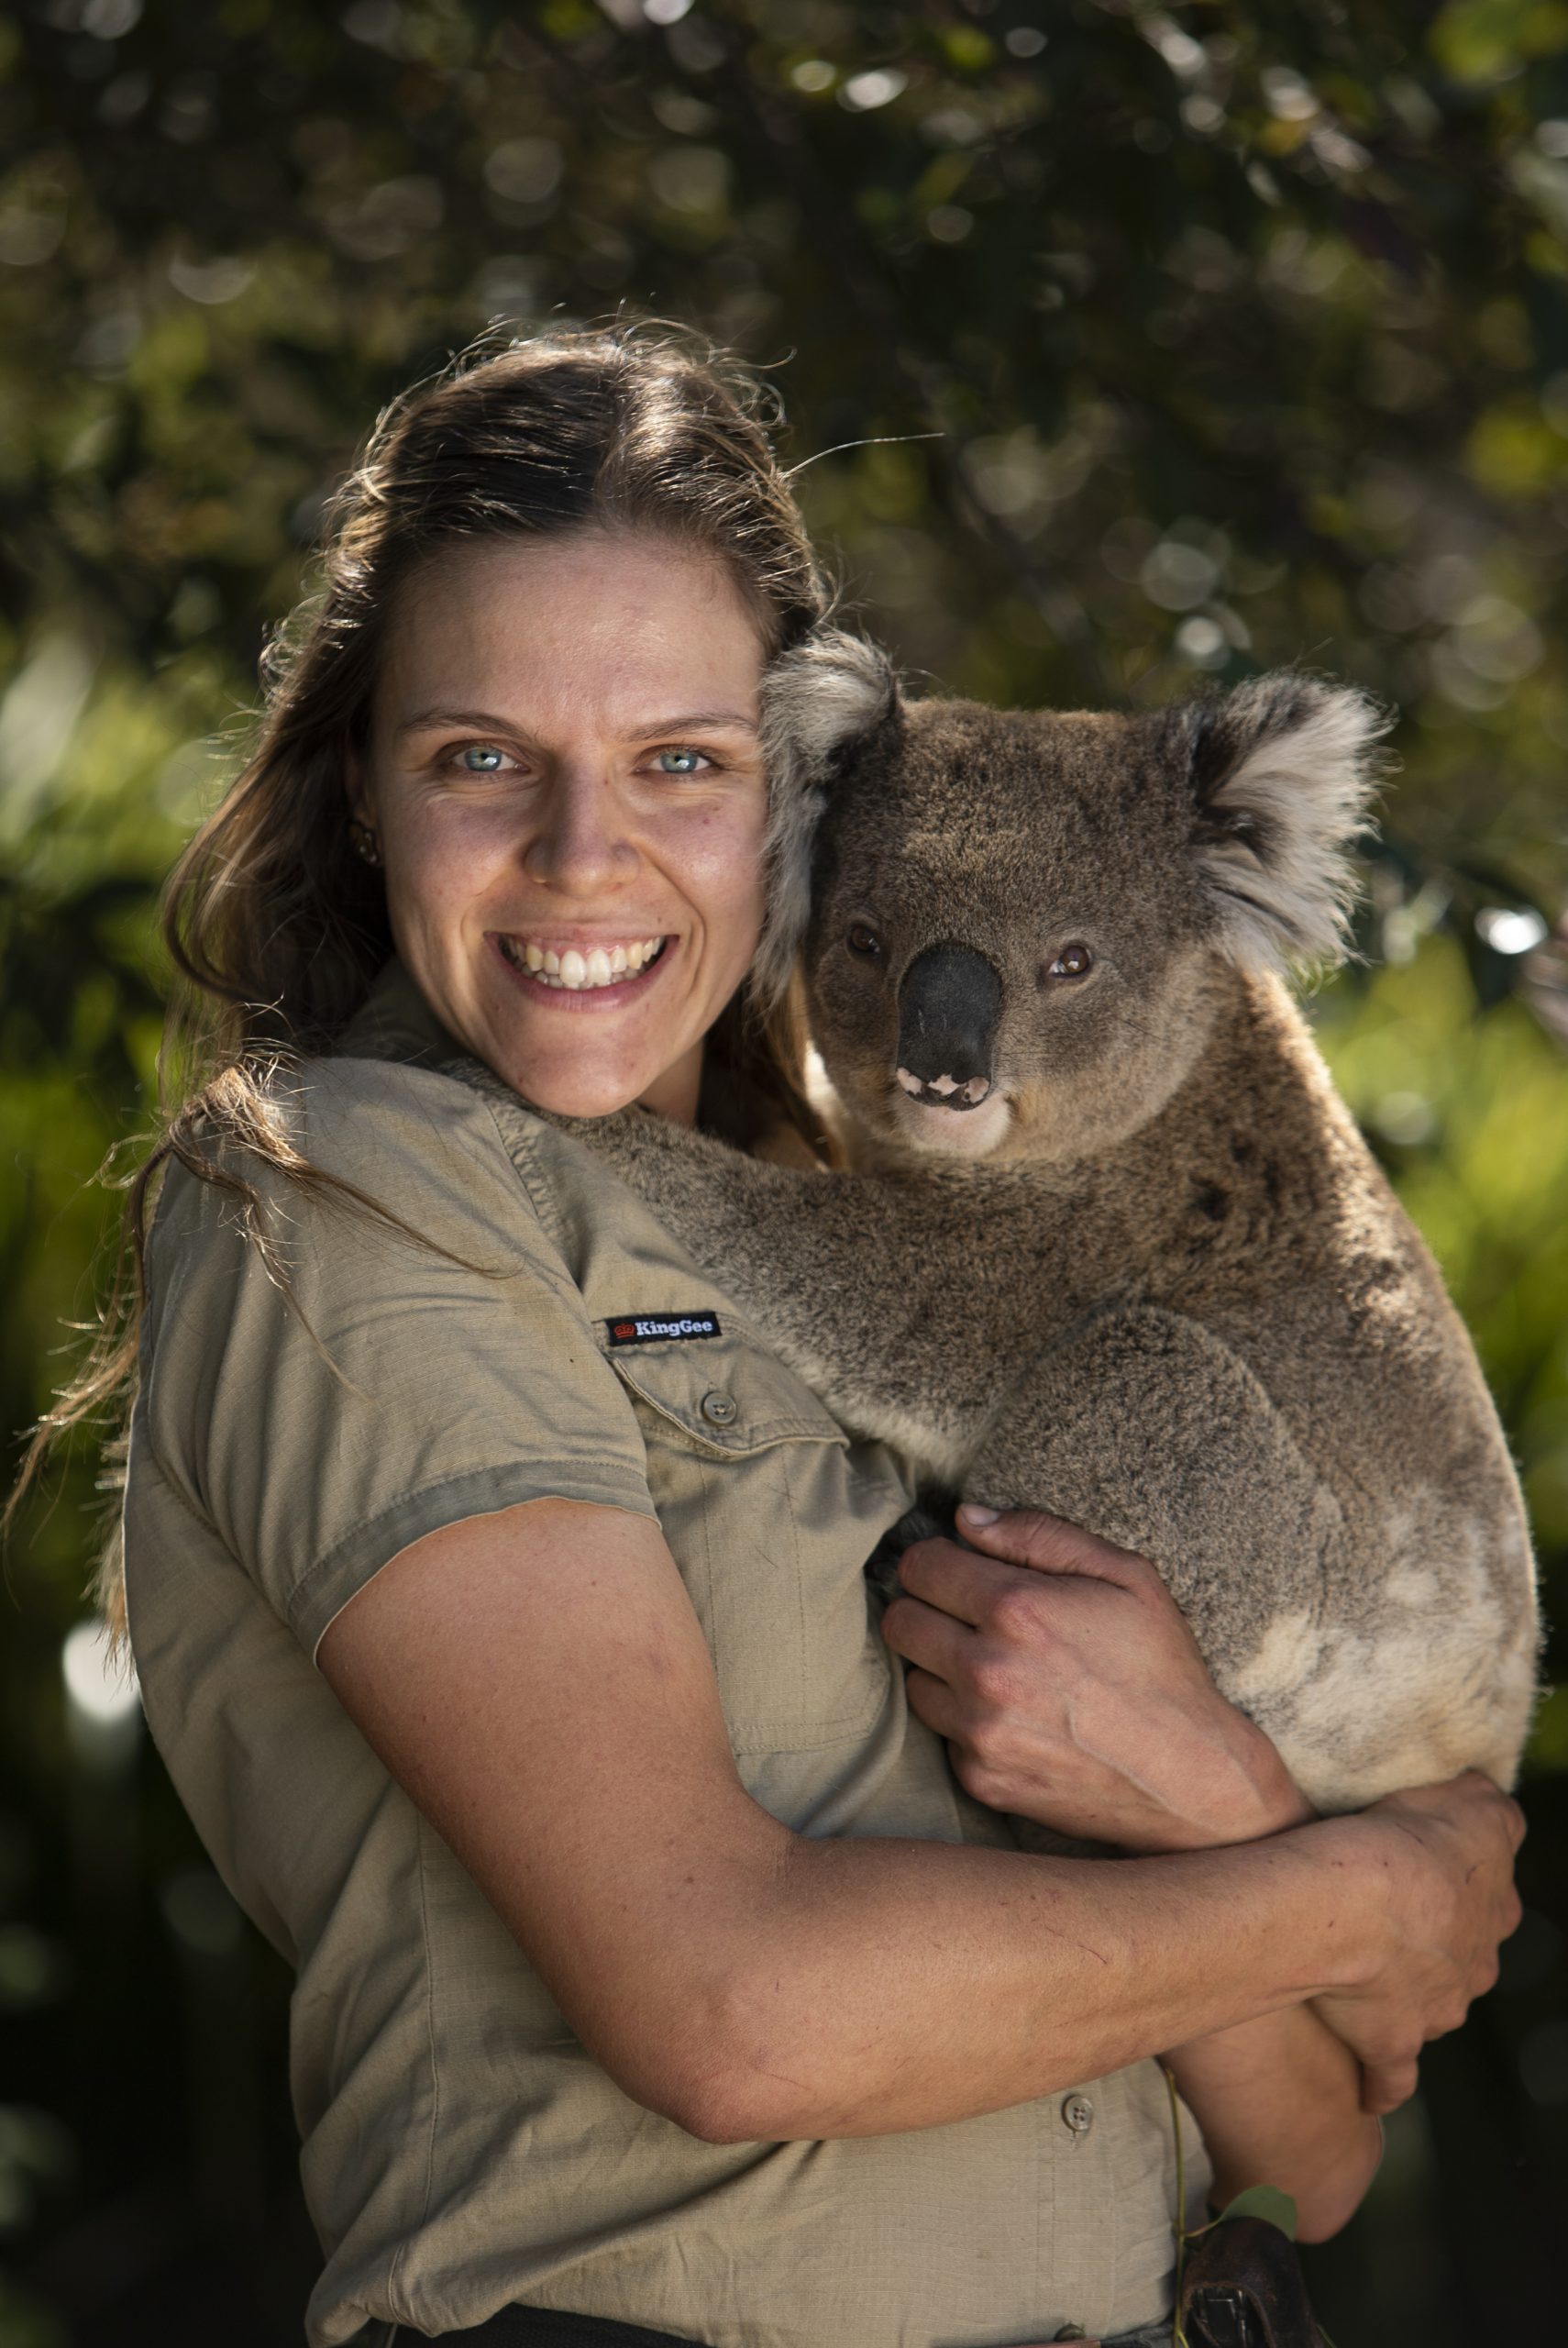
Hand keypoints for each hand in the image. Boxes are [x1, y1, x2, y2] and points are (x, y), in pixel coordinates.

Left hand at [881, 1502, 1312, 1852]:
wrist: (1192, 1778)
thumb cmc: (1162, 1669)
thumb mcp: (1125, 1577)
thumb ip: (1039, 1534)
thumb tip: (966, 1518)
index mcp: (1015, 1610)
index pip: (918, 1566)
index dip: (936, 1560)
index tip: (958, 1569)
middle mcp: (986, 1671)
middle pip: (899, 1622)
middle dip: (927, 1609)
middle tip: (969, 1616)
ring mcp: (980, 1732)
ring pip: (913, 1681)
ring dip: (941, 1669)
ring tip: (996, 1668)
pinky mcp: (982, 1779)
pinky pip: (942, 1736)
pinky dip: (964, 1722)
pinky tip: (1013, 1715)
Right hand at [1310, 1771, 1524, 2112]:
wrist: (1358, 1904)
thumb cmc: (1406, 1842)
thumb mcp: (1466, 1800)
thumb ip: (1487, 1803)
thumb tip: (1489, 1797)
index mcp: (1490, 1913)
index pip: (1487, 1905)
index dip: (1458, 1892)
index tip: (1427, 1880)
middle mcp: (1473, 1969)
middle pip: (1462, 1963)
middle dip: (1438, 1952)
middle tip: (1391, 1926)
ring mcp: (1436, 2013)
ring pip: (1432, 2011)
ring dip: (1408, 2000)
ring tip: (1366, 1980)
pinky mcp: (1391, 2044)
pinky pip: (1391, 2077)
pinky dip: (1382, 2085)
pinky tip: (1370, 2091)